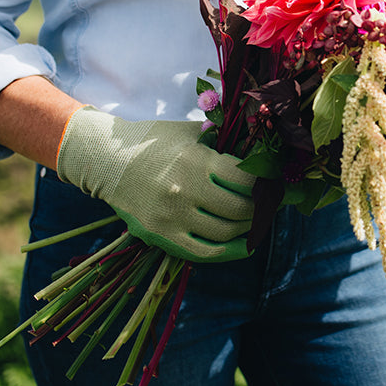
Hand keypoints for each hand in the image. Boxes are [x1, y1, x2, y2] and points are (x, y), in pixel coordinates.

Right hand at [56, 107, 254, 261]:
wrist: (109, 159)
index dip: (267, 184)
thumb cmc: (157, 141)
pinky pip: (204, 253)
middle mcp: (184, 191)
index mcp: (196, 161)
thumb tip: (264, 156)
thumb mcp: (194, 133)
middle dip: (263, 207)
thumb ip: (226, 143)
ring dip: (250, 228)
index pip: (246, 180)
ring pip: (226, 233)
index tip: (276, 183)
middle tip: (273, 203)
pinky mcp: (160, 236)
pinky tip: (246, 245)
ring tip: (259, 219)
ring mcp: (171, 217)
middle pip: (240, 209)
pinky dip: (231, 252)